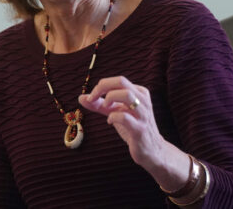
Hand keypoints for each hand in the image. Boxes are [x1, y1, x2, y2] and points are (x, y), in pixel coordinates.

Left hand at [79, 76, 189, 190]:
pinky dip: (113, 117)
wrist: (151, 150)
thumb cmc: (132, 128)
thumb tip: (81, 97)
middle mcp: (143, 100)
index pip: (118, 80)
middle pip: (122, 82)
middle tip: (93, 98)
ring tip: (105, 108)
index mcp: (139, 93)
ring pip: (127, 94)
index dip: (101, 86)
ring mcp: (143, 114)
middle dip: (102, 87)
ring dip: (110, 98)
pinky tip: (110, 121)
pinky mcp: (140, 129)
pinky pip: (125, 117)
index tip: (91, 97)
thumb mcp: (116, 112)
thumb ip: (100, 105)